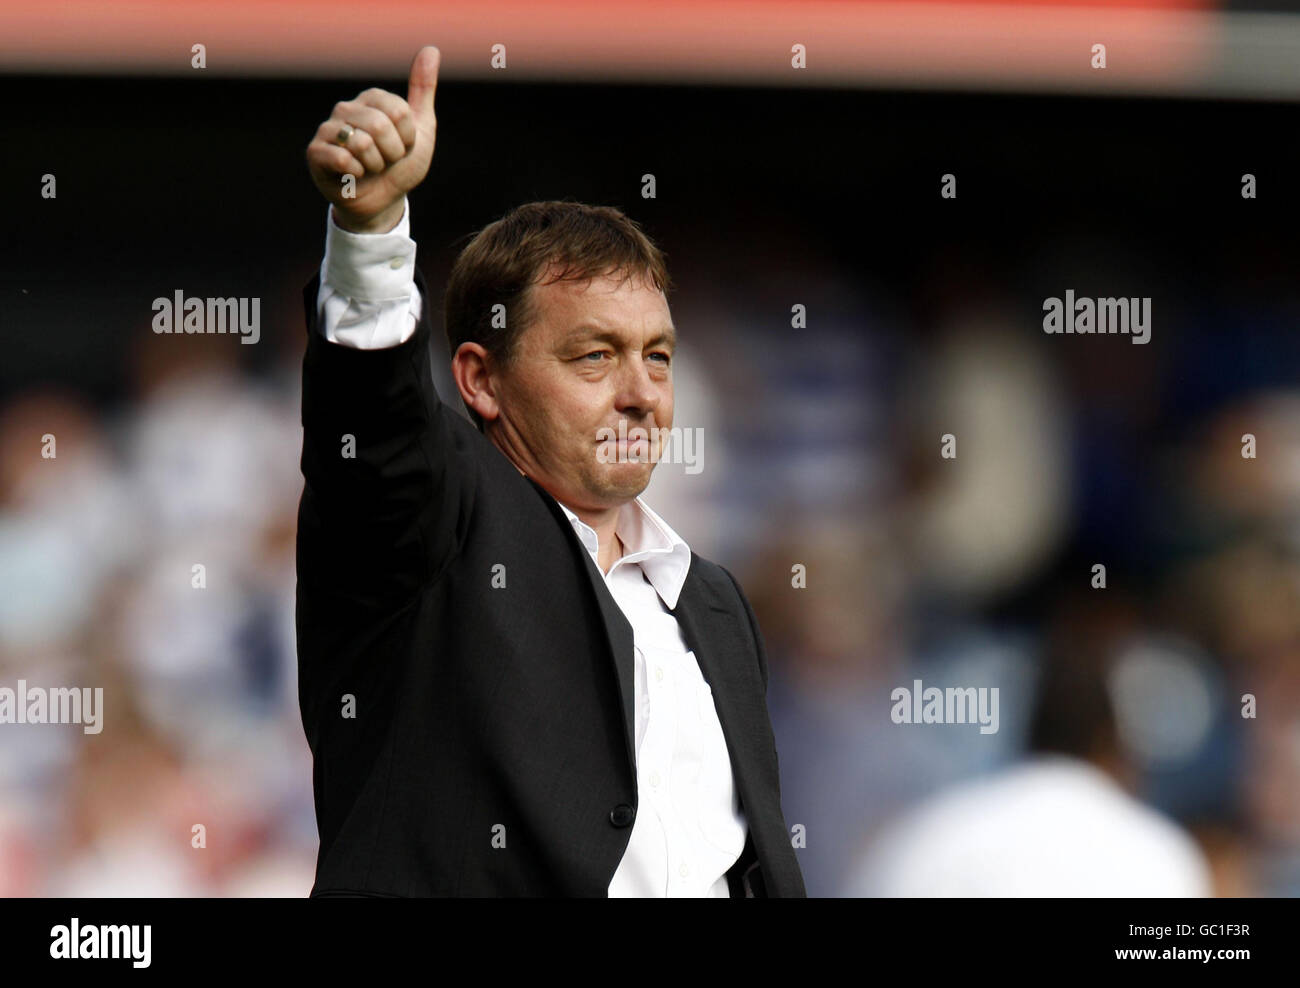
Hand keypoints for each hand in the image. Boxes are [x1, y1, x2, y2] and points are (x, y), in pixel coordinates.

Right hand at [306, 45, 439, 232]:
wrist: (383, 202)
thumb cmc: (400, 166)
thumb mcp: (421, 130)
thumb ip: (423, 90)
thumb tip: (431, 49)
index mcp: (372, 100)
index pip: (399, 112)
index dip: (407, 138)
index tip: (402, 147)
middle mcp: (347, 109)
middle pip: (380, 126)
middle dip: (392, 154)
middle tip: (386, 161)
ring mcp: (328, 129)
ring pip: (362, 142)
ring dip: (375, 166)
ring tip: (370, 169)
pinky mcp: (316, 153)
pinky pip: (342, 158)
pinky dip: (356, 174)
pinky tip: (354, 176)